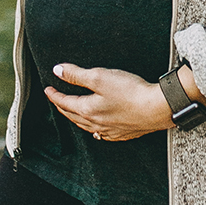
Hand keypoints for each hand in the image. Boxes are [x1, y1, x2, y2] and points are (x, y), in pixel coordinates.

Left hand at [46, 63, 173, 140]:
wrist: (157, 108)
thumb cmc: (131, 92)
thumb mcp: (99, 76)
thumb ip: (76, 74)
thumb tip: (58, 71)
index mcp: (88, 110)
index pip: (65, 102)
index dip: (54, 95)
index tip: (48, 89)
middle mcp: (96, 124)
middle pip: (73, 116)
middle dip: (63, 107)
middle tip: (57, 100)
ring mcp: (110, 130)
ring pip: (86, 126)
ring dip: (77, 119)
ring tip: (73, 114)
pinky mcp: (124, 133)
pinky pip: (102, 134)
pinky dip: (94, 129)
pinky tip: (97, 129)